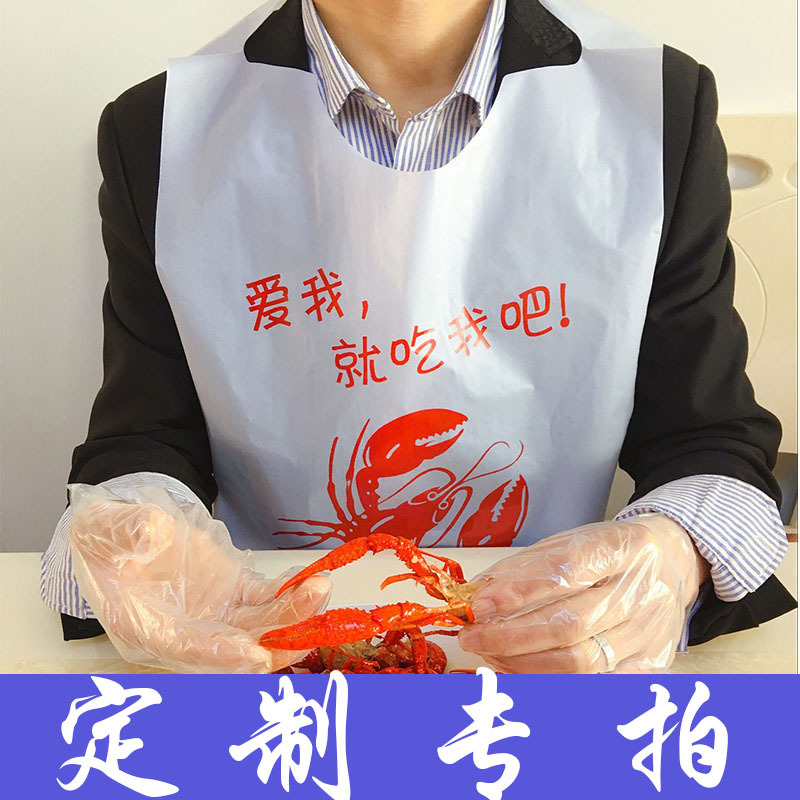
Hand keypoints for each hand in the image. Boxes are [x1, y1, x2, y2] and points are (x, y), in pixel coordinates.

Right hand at [68, 484, 330, 672]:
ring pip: (259, 627)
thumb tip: (153, 531)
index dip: (221, 654)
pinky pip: (265, 601)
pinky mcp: (232, 594)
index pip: (186, 649)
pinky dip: (288, 594)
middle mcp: (183, 631)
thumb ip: (127, 531)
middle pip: (235, 647)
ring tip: (321, 587)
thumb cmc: (106, 538)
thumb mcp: (103, 527)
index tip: (256, 654)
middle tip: (310, 613)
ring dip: (292, 614)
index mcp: (143, 626)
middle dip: (276, 637)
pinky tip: (310, 580)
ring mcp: (212, 614)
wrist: (126, 531)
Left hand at [459, 514, 708, 672]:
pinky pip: (594, 685)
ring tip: (491, 655)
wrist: (672, 562)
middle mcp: (642, 591)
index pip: (564, 572)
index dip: (518, 592)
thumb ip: (525, 567)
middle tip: (473, 637)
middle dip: (511, 637)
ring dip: (525, 664)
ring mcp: (649, 632)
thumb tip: (478, 595)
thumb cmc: (610, 553)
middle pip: (570, 625)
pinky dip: (551, 682)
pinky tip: (520, 672)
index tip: (479, 606)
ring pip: (581, 662)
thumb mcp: (569, 540)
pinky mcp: (651, 664)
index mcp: (620, 548)